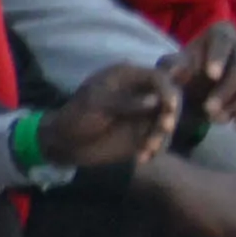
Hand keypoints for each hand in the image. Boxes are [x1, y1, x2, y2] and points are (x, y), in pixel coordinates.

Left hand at [41, 62, 180, 168]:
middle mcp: (142, 94)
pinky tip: (142, 158)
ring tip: (148, 150)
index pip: (158, 78)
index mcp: (129, 78)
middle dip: (169, 115)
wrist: (66, 144)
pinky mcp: (145, 133)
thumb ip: (125, 101)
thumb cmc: (76, 116)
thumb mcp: (96, 104)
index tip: (169, 107)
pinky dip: (154, 149)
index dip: (167, 90)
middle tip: (164, 128)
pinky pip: (159, 139)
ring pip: (166, 121)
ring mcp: (145, 114)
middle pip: (169, 99)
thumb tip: (155, 100)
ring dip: (161, 136)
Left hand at [172, 24, 235, 131]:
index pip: (224, 40)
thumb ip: (173, 68)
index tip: (211, 75)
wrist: (203, 86)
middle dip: (228, 89)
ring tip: (220, 121)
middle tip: (209, 110)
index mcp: (222, 33)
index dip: (219, 57)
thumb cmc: (188, 71)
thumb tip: (176, 74)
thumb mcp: (174, 67)